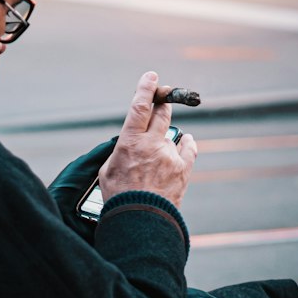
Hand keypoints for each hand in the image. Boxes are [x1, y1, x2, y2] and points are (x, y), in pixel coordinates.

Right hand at [99, 71, 197, 207]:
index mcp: (130, 142)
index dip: (146, 88)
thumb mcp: (108, 169)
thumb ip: (120, 151)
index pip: (140, 106)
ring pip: (172, 132)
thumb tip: (128, 145)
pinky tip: (186, 141)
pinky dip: (186, 143)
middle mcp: (152, 144)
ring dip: (166, 132)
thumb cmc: (120, 197)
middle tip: (163, 96)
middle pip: (161, 112)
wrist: (141, 221)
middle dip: (162, 101)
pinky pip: (189, 148)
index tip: (151, 76)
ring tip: (160, 145)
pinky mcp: (183, 169)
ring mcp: (169, 155)